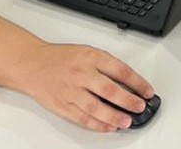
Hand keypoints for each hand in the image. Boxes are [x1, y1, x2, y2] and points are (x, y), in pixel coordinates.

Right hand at [18, 43, 154, 131]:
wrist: (32, 64)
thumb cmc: (62, 58)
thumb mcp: (88, 52)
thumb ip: (107, 65)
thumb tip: (128, 82)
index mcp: (92, 57)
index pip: (120, 70)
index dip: (137, 82)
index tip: (147, 91)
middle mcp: (82, 73)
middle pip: (109, 89)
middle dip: (127, 100)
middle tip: (140, 107)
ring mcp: (70, 91)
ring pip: (95, 107)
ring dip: (113, 116)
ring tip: (126, 122)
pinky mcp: (61, 105)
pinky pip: (81, 118)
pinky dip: (96, 124)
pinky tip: (108, 127)